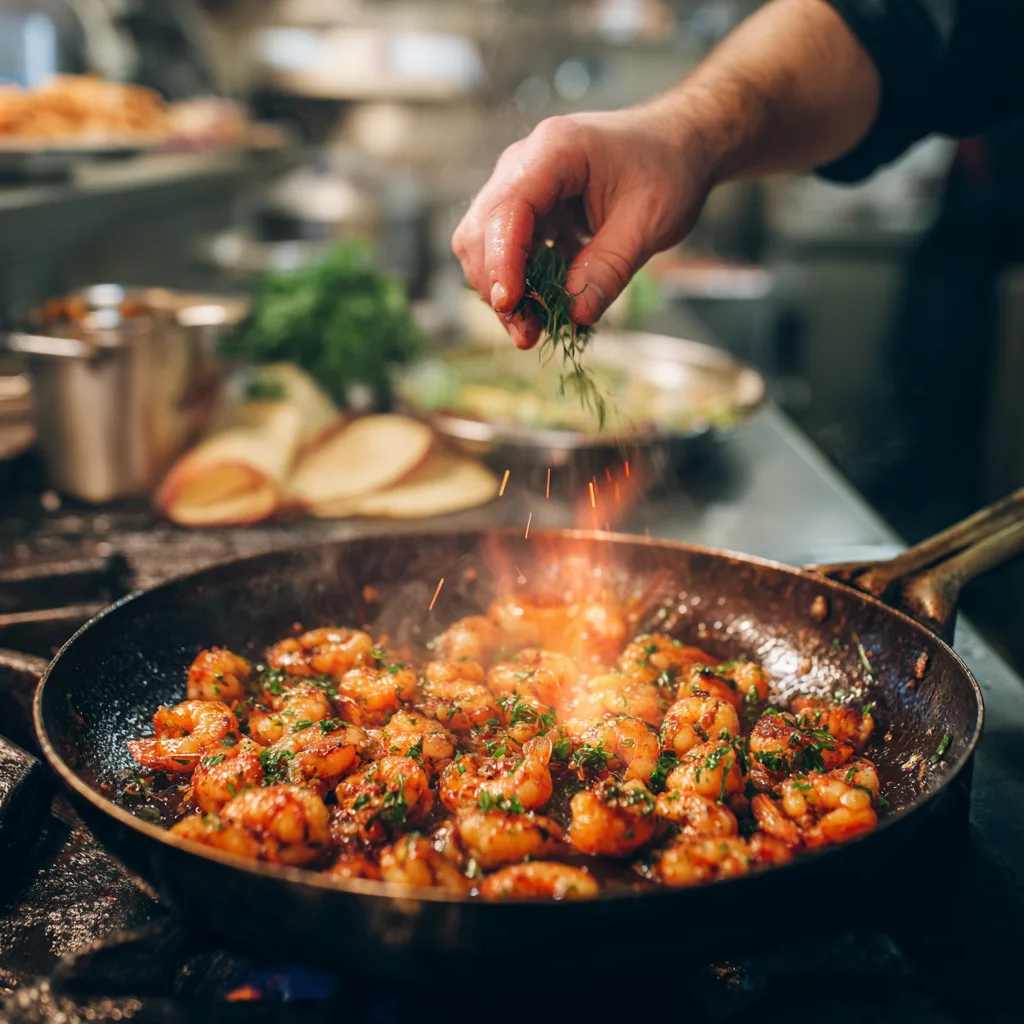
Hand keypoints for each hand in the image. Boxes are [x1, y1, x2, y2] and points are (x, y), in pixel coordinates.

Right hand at [452, 104, 714, 348]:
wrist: (678, 145)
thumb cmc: (666, 171)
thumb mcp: (648, 224)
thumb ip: (609, 268)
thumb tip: (574, 314)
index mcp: (554, 151)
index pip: (507, 209)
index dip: (502, 261)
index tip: (510, 306)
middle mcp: (523, 164)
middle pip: (481, 231)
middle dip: (497, 286)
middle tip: (527, 334)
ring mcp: (520, 186)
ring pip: (485, 247)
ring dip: (505, 291)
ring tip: (535, 328)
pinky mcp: (526, 210)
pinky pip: (506, 253)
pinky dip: (520, 284)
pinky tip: (546, 307)